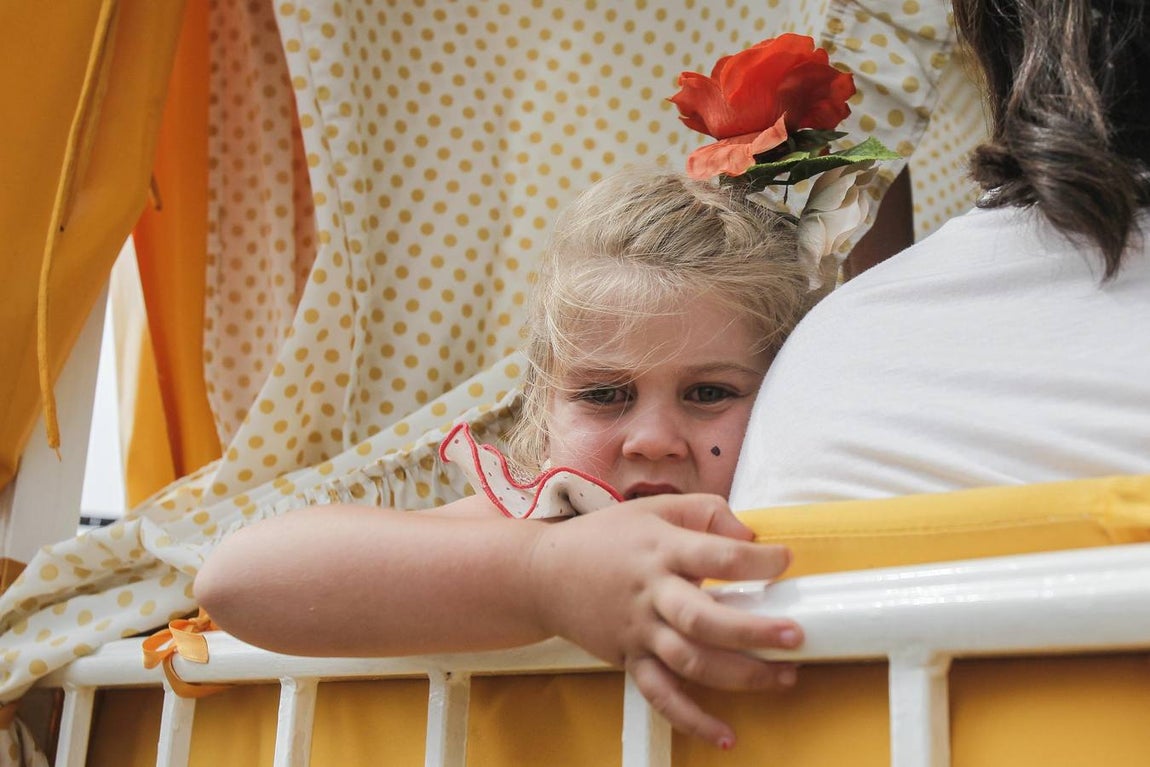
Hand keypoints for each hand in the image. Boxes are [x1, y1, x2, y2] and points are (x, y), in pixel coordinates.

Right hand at [526, 493, 802, 748]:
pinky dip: (692, 720)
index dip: (757, 561)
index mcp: (661, 550)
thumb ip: (705, 512)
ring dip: (741, 675)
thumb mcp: (653, 508)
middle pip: (705, 620)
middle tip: (794, 634)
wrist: (542, 575)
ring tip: (784, 676)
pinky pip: (662, 696)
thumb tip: (749, 535)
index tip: (785, 561)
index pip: (716, 557)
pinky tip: (726, 735)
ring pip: (691, 662)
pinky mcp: (630, 659)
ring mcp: (640, 631)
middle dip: (753, 631)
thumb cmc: (604, 538)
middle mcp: (652, 594)